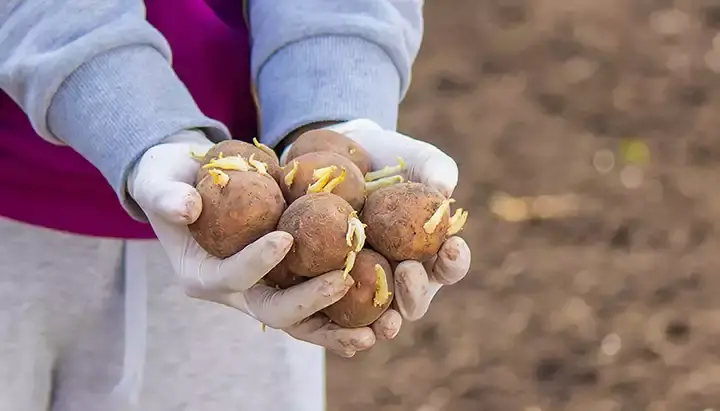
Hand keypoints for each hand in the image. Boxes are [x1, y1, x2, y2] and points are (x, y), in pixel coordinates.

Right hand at [127, 130, 395, 355]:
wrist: (190, 186)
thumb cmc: (171, 180)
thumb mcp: (159, 179)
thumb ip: (165, 193)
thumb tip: (186, 208)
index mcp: (202, 275)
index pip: (232, 276)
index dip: (256, 261)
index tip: (286, 236)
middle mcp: (234, 293)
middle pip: (273, 311)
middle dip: (309, 301)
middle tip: (344, 281)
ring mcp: (262, 291)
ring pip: (302, 321)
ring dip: (336, 327)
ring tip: (374, 328)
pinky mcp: (284, 283)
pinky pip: (318, 306)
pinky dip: (345, 315)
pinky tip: (381, 314)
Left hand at [282, 119, 471, 321]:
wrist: (341, 159)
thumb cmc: (391, 160)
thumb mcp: (416, 157)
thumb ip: (435, 169)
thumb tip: (444, 190)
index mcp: (430, 253)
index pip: (450, 266)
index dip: (455, 261)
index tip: (452, 246)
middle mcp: (402, 277)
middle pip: (416, 300)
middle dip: (416, 292)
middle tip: (407, 269)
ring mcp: (368, 285)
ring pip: (379, 317)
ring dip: (386, 322)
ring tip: (385, 320)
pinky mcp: (331, 287)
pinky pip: (336, 315)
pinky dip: (341, 328)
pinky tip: (341, 328)